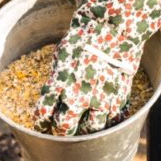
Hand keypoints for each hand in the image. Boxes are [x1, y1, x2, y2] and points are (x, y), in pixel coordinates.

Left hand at [34, 0, 160, 135]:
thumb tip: (51, 94)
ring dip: (84, 132)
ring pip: (89, 131)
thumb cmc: (84, 37)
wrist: (113, 27)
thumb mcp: (62, 55)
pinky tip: (104, 123)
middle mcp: (78, 95)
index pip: (44, 113)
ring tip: (83, 131)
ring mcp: (100, 99)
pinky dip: (106, 125)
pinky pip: (111, 122)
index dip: (41, 122)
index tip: (42, 124)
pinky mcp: (118, 98)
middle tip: (61, 132)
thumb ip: (56, 78)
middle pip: (65, 128)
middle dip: (61, 132)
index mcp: (59, 83)